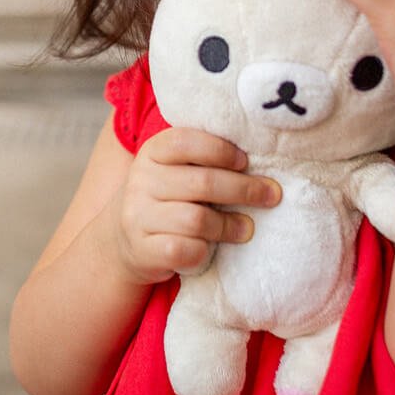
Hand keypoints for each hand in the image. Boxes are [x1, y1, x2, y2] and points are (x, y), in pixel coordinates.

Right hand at [110, 127, 280, 284]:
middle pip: (203, 183)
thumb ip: (204, 161)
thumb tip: (262, 161)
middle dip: (244, 189)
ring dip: (229, 226)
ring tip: (246, 228)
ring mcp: (138, 216)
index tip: (246, 162)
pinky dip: (203, 252)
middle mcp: (141, 180)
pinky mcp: (142, 249)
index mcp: (152, 152)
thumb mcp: (175, 171)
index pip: (186, 142)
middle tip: (271, 195)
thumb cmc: (166, 200)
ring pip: (197, 220)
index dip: (221, 150)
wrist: (123, 240)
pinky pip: (183, 250)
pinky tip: (210, 249)